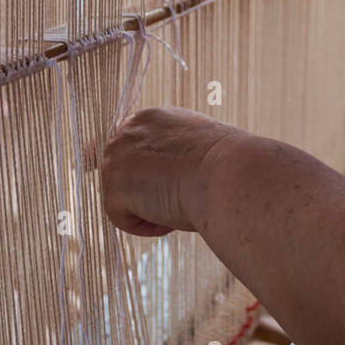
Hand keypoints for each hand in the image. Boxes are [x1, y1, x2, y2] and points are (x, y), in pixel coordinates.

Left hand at [101, 107, 237, 236]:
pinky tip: (171, 220)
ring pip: (122, 197)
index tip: (168, 185)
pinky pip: (122, 218)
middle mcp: (128, 131)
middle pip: (121, 174)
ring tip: (181, 206)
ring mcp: (116, 156)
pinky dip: (148, 227)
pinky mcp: (114, 186)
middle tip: (179, 199)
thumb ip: (170, 153)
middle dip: (146, 193)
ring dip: (150, 210)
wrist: (230, 175)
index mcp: (150, 118)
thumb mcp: (195, 147)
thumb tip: (158, 175)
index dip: (147, 174)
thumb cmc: (226, 166)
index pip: (132, 149)